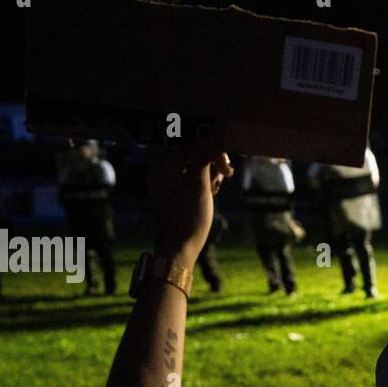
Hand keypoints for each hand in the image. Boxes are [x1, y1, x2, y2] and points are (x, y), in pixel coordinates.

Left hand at [148, 146, 233, 266]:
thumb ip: (204, 157)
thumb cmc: (189, 217)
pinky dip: (201, 180)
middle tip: (225, 177)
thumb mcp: (200, 184)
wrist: (177, 249)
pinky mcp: (170, 191)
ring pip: (192, 164)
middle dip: (211, 162)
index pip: (192, 143)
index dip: (213, 151)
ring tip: (216, 188)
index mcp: (162, 163)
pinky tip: (211, 191)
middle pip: (192, 152)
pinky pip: (188, 176)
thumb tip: (209, 137)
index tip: (227, 169)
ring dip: (209, 171)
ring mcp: (164, 180)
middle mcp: (160, 168)